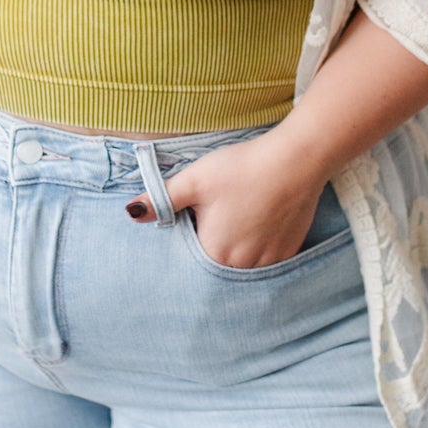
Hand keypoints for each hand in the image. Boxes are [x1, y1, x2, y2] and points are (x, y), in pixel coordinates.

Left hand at [128, 128, 326, 267]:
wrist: (296, 160)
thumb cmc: (242, 168)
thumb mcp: (194, 179)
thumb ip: (161, 198)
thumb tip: (131, 213)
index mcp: (214, 252)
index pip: (189, 261)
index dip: (187, 242)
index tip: (191, 224)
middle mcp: (241, 266)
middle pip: (215, 266)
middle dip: (209, 249)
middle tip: (213, 219)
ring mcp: (267, 262)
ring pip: (241, 266)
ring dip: (234, 253)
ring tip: (236, 221)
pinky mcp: (287, 251)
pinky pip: (264, 262)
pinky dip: (257, 249)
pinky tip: (256, 226)